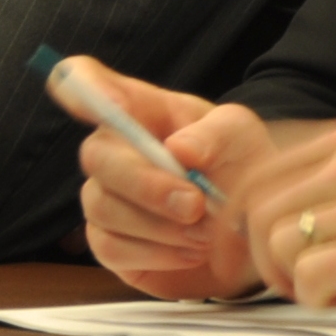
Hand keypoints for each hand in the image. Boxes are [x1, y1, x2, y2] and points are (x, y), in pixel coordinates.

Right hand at [55, 55, 271, 300]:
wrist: (254, 232)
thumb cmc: (240, 170)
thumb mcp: (241, 137)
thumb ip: (215, 134)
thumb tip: (179, 150)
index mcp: (139, 111)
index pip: (86, 82)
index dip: (81, 85)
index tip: (107, 104)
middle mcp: (113, 151)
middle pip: (95, 157)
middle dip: (145, 183)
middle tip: (195, 204)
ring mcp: (105, 199)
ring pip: (104, 208)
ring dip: (161, 226)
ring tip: (207, 233)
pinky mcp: (109, 244)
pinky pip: (112, 249)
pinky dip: (158, 254)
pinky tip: (190, 250)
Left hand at [232, 117, 335, 328]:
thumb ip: (332, 178)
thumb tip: (261, 204)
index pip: (262, 170)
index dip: (245, 215)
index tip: (251, 246)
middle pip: (258, 208)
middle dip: (263, 254)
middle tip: (294, 278)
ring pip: (276, 241)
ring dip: (292, 277)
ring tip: (329, 286)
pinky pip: (307, 276)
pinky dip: (317, 297)